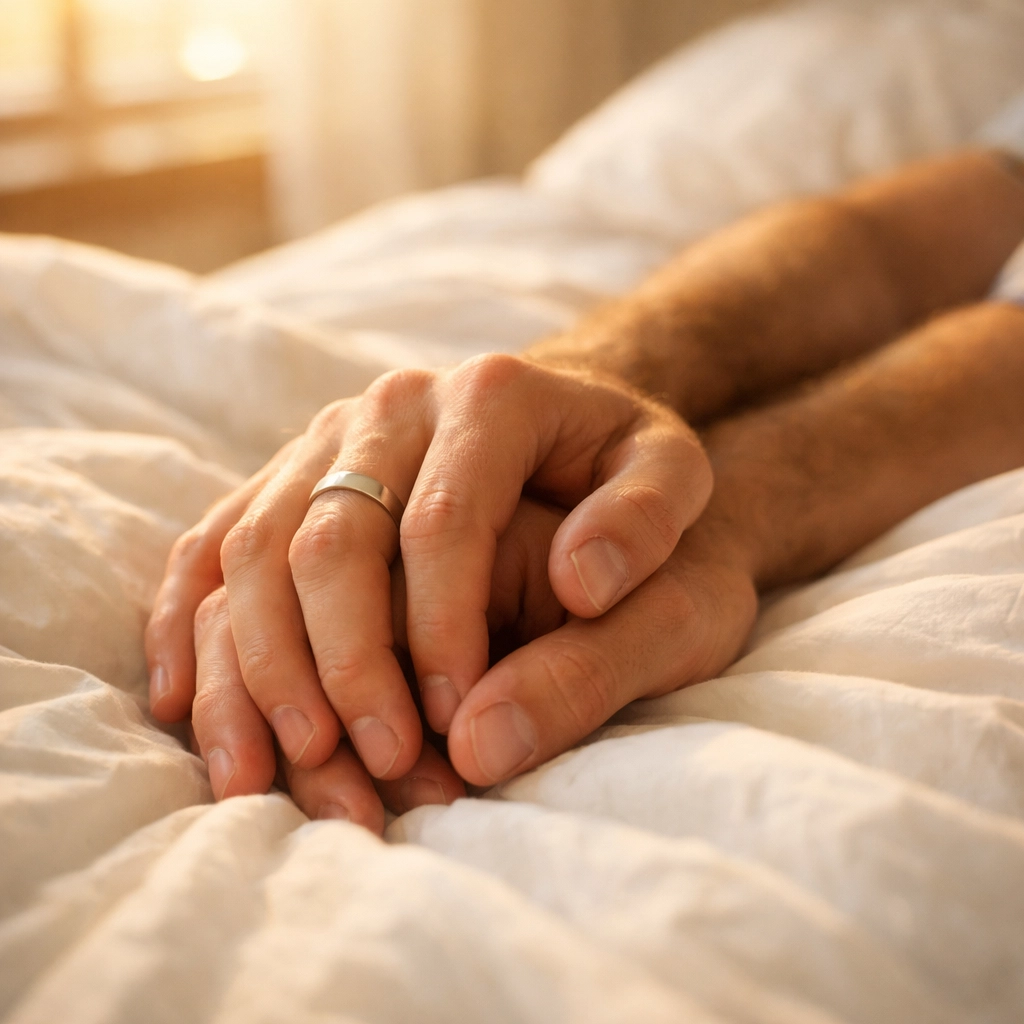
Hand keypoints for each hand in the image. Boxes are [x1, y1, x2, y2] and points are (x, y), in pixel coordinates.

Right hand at [146, 354, 709, 791]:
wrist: (564, 429)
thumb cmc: (622, 470)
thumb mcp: (672, 479)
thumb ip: (645, 526)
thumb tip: (578, 584)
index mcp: (490, 395)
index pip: (443, 523)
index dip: (443, 634)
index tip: (462, 728)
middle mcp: (393, 404)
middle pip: (331, 536)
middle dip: (345, 664)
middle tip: (379, 765)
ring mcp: (328, 435)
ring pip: (255, 544)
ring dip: (256, 664)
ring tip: (271, 769)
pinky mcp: (290, 474)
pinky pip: (214, 541)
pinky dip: (189, 620)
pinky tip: (184, 699)